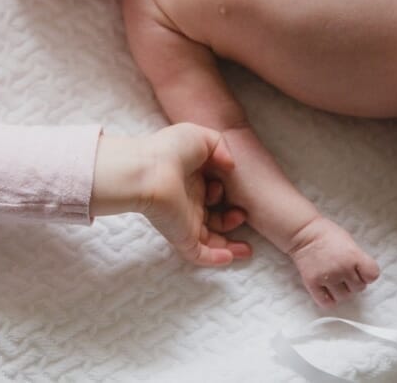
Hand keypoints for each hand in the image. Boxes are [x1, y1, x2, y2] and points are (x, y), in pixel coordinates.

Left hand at [92, 125, 251, 265]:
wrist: (150, 170)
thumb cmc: (171, 150)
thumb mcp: (201, 136)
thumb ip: (221, 147)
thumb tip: (230, 167)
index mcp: (189, 179)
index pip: (210, 192)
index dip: (223, 191)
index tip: (226, 181)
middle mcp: (187, 202)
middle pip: (211, 219)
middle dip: (230, 221)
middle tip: (240, 214)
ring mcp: (184, 221)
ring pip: (209, 240)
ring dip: (229, 246)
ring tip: (246, 247)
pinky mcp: (181, 236)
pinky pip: (199, 255)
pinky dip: (216, 259)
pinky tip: (232, 257)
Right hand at [288, 215, 380, 306]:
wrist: (302, 233)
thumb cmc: (327, 234)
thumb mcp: (349, 242)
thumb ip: (358, 259)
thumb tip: (362, 276)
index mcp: (354, 256)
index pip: (372, 275)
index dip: (367, 275)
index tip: (360, 271)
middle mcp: (342, 268)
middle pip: (359, 288)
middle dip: (353, 282)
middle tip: (344, 273)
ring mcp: (327, 277)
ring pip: (344, 297)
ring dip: (341, 291)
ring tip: (334, 281)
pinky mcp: (313, 283)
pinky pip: (326, 302)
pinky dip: (328, 299)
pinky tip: (326, 290)